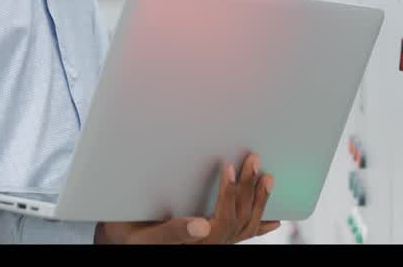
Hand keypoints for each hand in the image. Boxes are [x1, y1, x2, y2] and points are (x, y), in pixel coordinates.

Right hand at [94, 153, 280, 243]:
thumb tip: (202, 224)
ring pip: (245, 226)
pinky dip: (261, 226)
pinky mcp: (216, 239)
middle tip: (253, 159)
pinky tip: (275, 219)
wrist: (127, 241)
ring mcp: (216, 243)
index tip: (228, 167)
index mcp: (196, 242)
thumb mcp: (147, 235)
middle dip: (248, 188)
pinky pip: (244, 234)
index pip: (221, 219)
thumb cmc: (133, 236)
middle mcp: (211, 244)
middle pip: (238, 218)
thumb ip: (173, 232)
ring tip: (267, 176)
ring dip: (259, 201)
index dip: (228, 193)